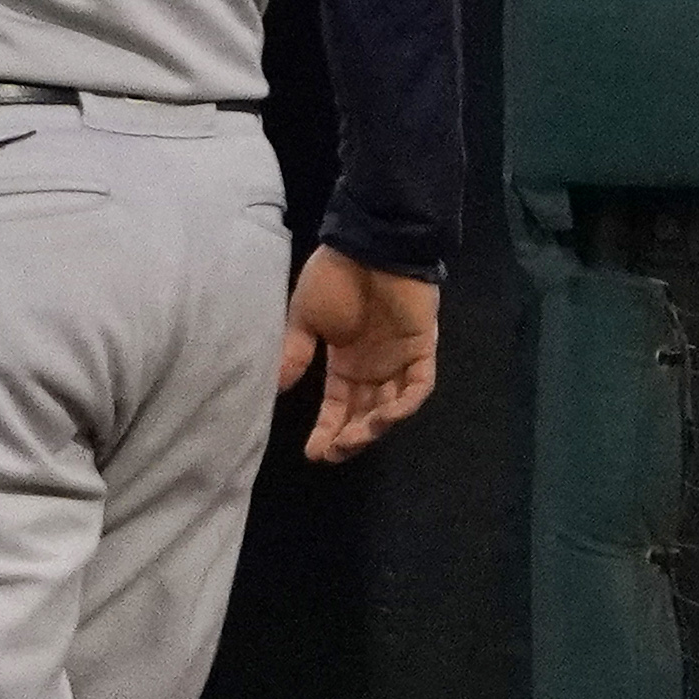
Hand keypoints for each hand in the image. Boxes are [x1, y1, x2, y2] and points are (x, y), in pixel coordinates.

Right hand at [280, 247, 441, 462]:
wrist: (369, 245)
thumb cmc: (334, 278)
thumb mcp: (303, 318)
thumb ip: (295, 353)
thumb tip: (276, 388)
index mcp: (345, 361)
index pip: (337, 406)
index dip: (326, 429)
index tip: (312, 453)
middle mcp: (373, 367)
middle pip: (364, 414)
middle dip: (349, 438)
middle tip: (334, 453)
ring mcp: (399, 360)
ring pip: (391, 407)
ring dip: (374, 427)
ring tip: (354, 439)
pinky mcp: (422, 350)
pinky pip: (418, 387)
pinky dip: (404, 405)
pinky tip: (384, 416)